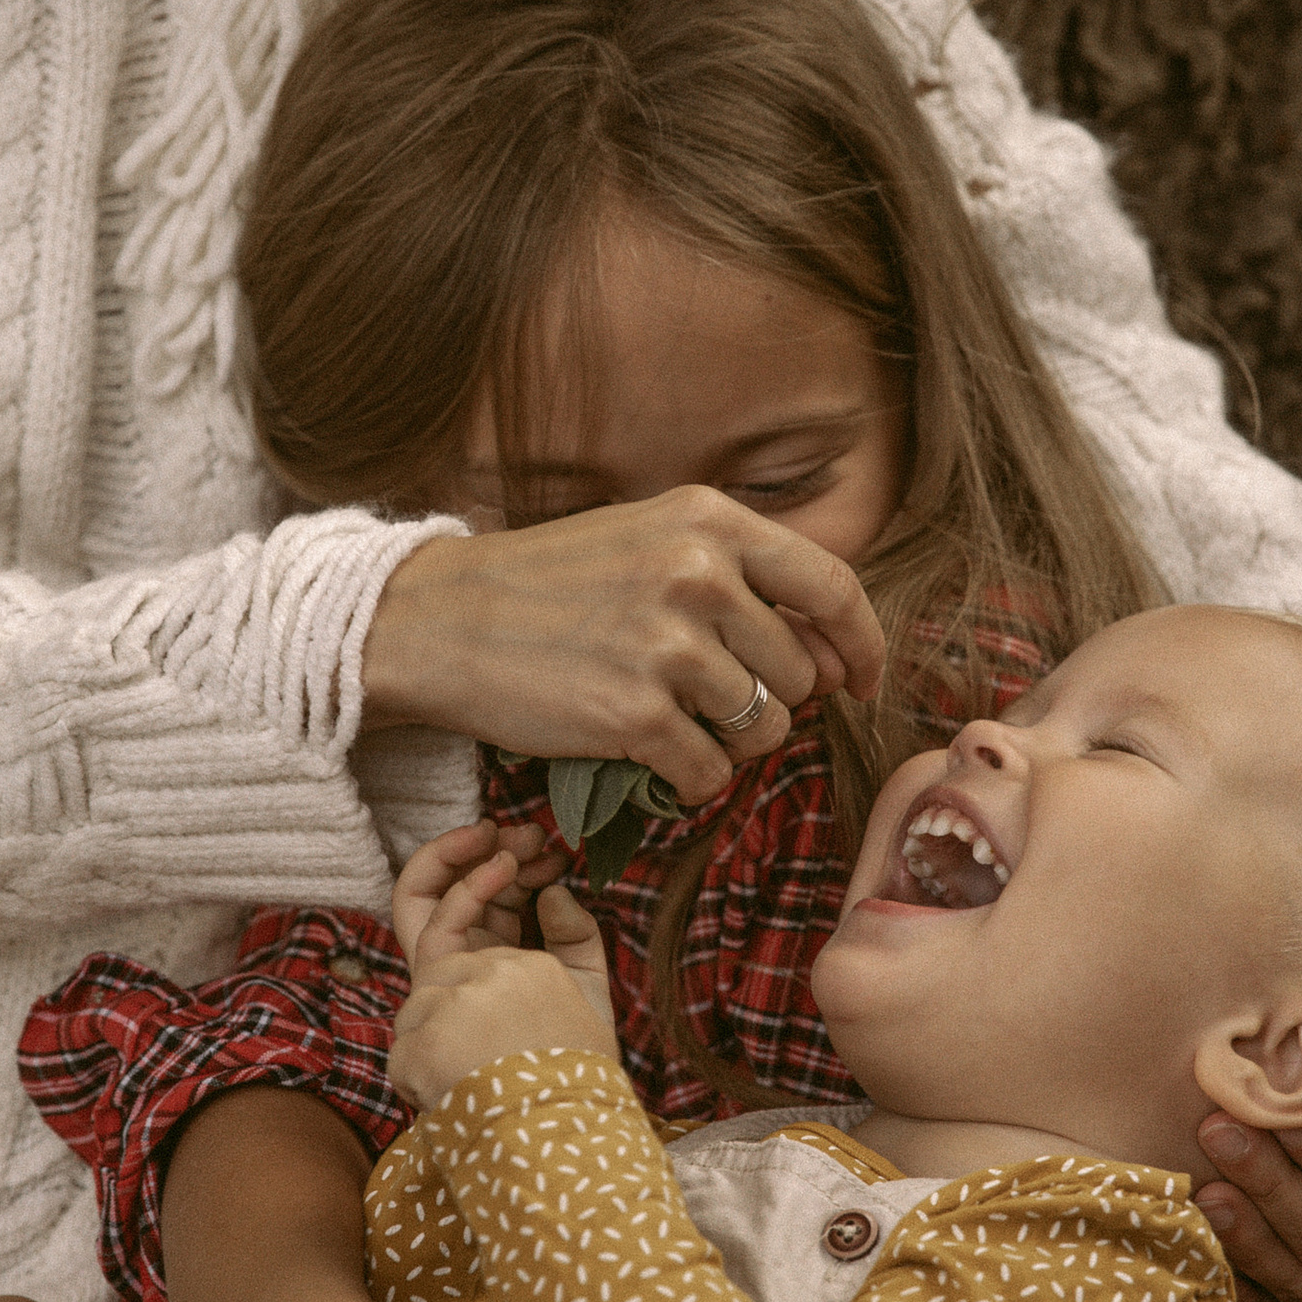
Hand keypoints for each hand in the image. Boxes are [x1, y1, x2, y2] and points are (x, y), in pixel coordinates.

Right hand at [360, 489, 884, 800]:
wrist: (438, 620)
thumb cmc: (550, 584)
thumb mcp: (650, 539)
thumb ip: (739, 576)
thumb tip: (829, 657)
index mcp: (710, 521)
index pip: (832, 587)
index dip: (862, 644)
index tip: (862, 681)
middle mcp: (699, 574)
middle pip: (801, 672)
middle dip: (774, 703)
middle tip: (714, 703)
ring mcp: (668, 645)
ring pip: (767, 728)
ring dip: (734, 744)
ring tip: (678, 725)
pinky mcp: (635, 714)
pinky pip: (712, 772)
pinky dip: (692, 780)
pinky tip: (653, 758)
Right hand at [387, 827, 615, 1112]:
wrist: (549, 1103)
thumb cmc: (570, 1055)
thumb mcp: (587, 988)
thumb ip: (577, 938)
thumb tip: (555, 893)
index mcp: (494, 969)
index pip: (490, 904)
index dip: (517, 871)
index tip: (552, 853)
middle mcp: (462, 968)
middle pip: (453, 894)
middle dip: (485, 854)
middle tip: (528, 835)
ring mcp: (443, 972)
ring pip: (428, 894)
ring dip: (462, 853)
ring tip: (503, 835)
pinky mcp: (431, 976)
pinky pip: (429, 913)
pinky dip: (462, 877)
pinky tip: (502, 863)